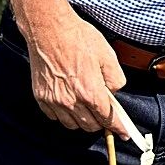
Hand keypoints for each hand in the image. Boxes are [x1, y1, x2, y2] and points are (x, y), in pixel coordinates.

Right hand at [23, 14, 129, 139]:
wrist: (49, 31)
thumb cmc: (79, 39)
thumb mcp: (108, 55)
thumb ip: (115, 79)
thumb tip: (114, 92)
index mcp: (90, 91)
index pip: (107, 118)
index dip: (118, 128)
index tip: (123, 134)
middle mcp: (71, 101)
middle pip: (90, 126)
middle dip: (100, 122)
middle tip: (105, 111)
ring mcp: (54, 101)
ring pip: (72, 125)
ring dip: (83, 120)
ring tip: (87, 104)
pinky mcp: (41, 98)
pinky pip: (55, 117)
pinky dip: (65, 114)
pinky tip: (70, 101)